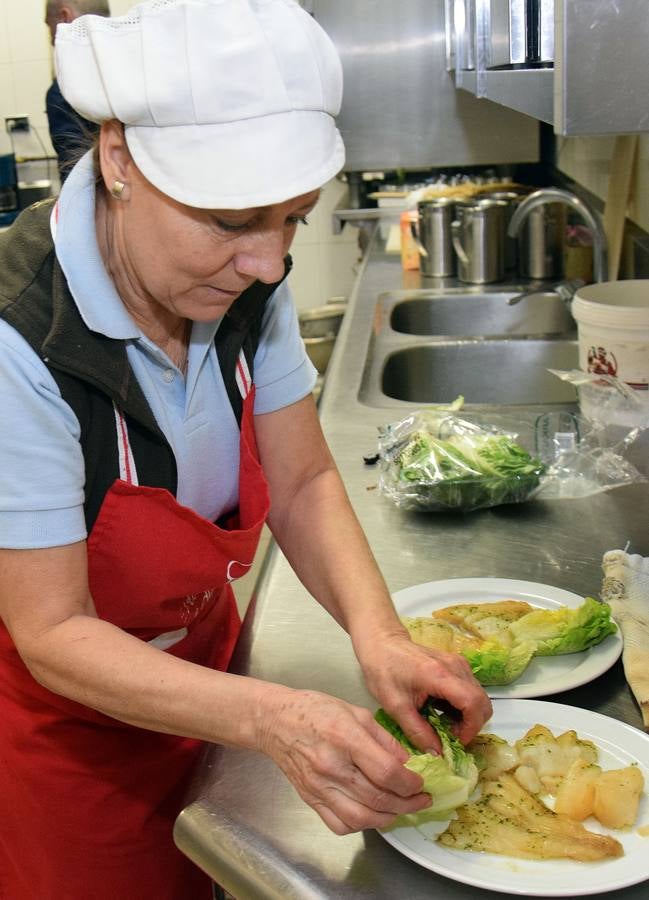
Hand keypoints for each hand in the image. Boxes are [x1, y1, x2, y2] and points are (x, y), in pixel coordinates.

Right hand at [257, 688, 432, 834]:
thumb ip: (383, 739)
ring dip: (388, 817)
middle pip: (378, 798)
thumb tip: (407, 764)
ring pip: (362, 818)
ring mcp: (319, 787)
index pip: (386, 772)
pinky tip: (372, 813)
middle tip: (420, 799)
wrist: (276, 721)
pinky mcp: (310, 799)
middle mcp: (332, 766)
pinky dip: (361, 825)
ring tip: (401, 808)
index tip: (420, 783)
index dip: (410, 783)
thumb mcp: (356, 712)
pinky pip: (340, 825)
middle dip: (407, 803)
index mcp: (345, 737)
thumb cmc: (315, 710)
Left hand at [354, 625, 492, 752]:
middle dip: (471, 725)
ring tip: (442, 724)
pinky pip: (471, 690)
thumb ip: (418, 732)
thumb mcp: (396, 707)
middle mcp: (456, 667)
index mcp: (440, 676)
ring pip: (479, 697)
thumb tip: (437, 754)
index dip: (470, 728)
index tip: (455, 741)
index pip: (473, 703)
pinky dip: (463, 706)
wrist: (381, 644)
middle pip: (483, 702)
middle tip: (449, 736)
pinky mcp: (457, 664)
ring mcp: (459, 663)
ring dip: (467, 717)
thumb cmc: (384, 671)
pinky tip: (442, 711)